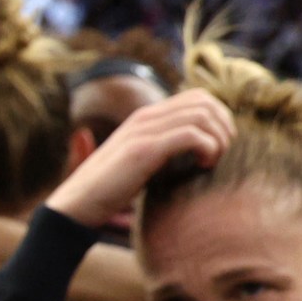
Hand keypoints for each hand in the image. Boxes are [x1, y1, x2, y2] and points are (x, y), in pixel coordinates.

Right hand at [45, 88, 234, 228]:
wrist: (77, 204)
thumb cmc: (110, 190)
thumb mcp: (140, 164)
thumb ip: (161, 151)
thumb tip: (192, 153)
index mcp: (145, 117)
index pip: (196, 97)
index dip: (218, 117)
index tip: (219, 146)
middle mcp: (145, 117)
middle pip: (204, 101)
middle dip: (224, 126)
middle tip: (221, 154)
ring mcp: (144, 130)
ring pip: (202, 115)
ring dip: (218, 139)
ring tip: (212, 162)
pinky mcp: (144, 149)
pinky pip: (191, 135)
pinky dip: (207, 149)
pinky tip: (202, 167)